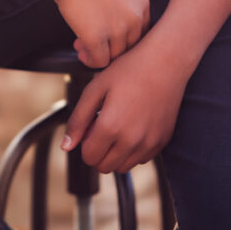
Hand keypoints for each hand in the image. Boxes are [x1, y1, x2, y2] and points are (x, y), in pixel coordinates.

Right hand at [50, 0, 149, 68]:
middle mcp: (134, 17)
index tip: (110, 34)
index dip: (124, 35)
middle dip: (112, 46)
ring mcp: (117, 29)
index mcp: (141, 2)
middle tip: (95, 40)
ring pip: (115, 56)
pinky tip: (80, 50)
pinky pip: (99, 61)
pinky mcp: (97, 38)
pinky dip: (90, 60)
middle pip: (131, 46)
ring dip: (99, 53)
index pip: (141, 31)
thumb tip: (113, 16)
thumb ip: (122, 0)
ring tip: (83, 44)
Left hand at [60, 33, 188, 172]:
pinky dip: (134, 150)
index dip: (85, 142)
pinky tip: (135, 126)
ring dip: (116, 153)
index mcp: (111, 127)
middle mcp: (131, 141)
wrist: (165, 62)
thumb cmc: (129, 70)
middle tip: (103, 124)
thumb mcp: (96, 88)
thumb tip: (65, 146)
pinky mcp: (162, 141)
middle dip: (98, 150)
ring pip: (123, 167)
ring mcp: (149, 144)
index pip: (88, 157)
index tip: (92, 125)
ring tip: (119, 125)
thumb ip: (78, 119)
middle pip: (104, 166)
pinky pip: (141, 159)